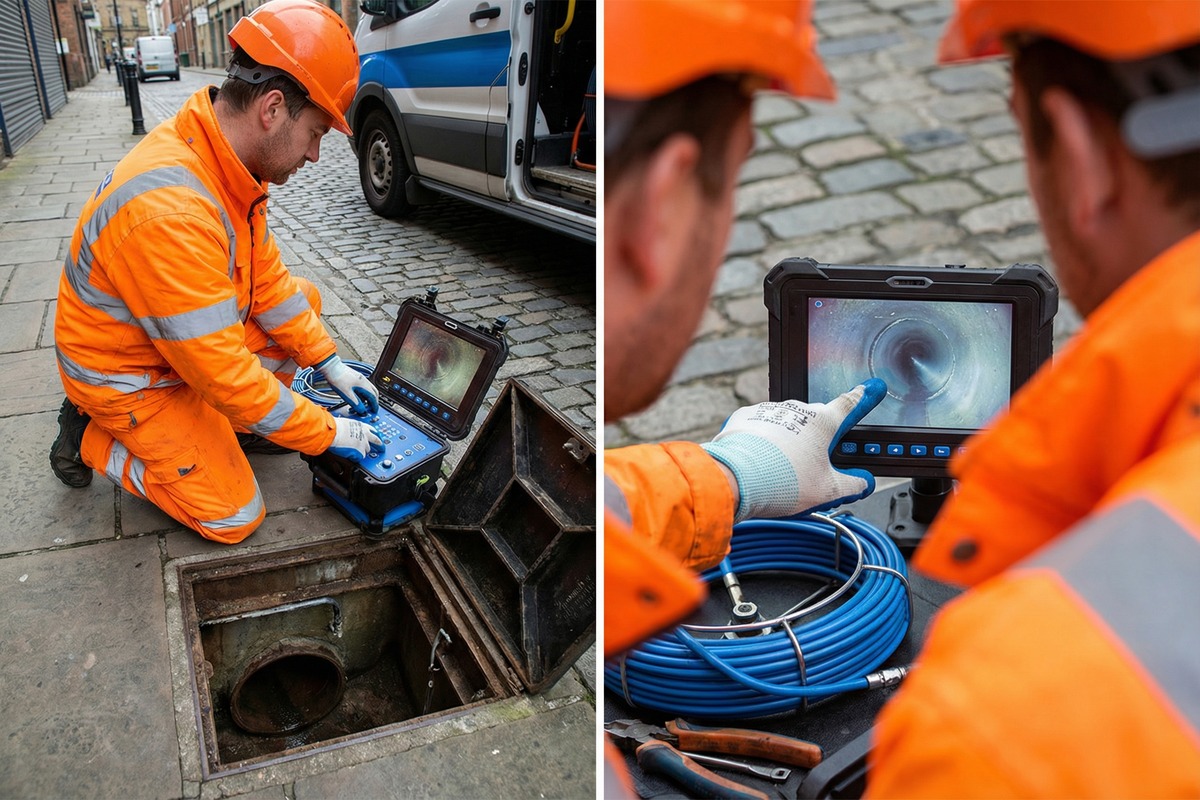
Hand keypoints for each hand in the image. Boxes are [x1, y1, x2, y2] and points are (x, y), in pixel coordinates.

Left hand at [316, 354, 378, 414]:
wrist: (330, 367)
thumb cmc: (337, 379)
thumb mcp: (347, 394)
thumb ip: (356, 403)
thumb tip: (362, 410)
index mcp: (363, 384)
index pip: (373, 396)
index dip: (374, 405)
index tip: (374, 410)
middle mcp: (363, 380)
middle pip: (373, 392)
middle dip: (374, 401)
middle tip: (371, 408)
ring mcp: (359, 378)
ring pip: (368, 389)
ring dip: (368, 398)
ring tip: (363, 405)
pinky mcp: (355, 377)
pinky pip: (363, 387)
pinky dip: (363, 394)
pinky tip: (358, 397)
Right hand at [328, 417, 382, 461]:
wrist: (333, 432)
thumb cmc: (335, 426)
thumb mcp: (346, 423)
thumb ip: (351, 428)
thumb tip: (348, 430)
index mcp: (361, 426)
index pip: (373, 430)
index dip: (376, 434)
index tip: (378, 436)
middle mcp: (365, 434)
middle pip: (376, 441)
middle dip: (379, 446)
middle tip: (382, 449)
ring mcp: (363, 444)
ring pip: (367, 450)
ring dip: (364, 451)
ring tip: (359, 453)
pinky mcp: (359, 452)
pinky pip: (360, 457)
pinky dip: (356, 457)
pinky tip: (352, 456)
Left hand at [700, 379, 885, 521]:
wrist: (735, 479)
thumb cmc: (782, 482)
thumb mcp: (828, 491)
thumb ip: (853, 485)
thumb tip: (864, 483)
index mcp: (823, 423)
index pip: (849, 404)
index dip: (861, 397)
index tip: (868, 388)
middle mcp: (797, 410)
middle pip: (816, 420)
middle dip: (818, 437)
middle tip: (813, 463)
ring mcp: (770, 411)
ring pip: (787, 424)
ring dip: (788, 440)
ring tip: (782, 469)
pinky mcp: (745, 417)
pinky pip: (761, 426)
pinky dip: (763, 439)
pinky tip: (761, 459)